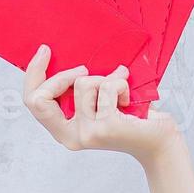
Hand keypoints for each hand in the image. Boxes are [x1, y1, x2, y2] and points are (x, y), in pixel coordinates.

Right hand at [21, 44, 180, 165]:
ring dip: (105, 80)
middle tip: (84, 70)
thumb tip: (69, 57)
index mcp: (64, 132)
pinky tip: (129, 99)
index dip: (33, 74)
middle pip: (40, 97)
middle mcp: (71, 136)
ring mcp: (87, 133)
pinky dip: (121, 84)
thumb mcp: (98, 102)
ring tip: (119, 92)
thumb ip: (80, 90)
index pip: (34, 102)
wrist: (160, 142)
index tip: (45, 50)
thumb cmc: (131, 119)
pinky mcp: (106, 126)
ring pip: (82, 84)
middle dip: (61, 76)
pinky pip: (107, 87)